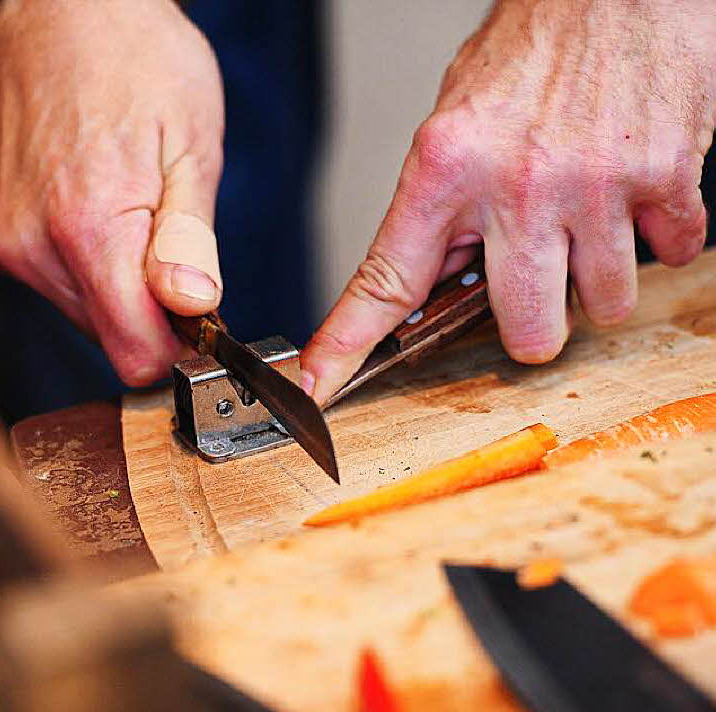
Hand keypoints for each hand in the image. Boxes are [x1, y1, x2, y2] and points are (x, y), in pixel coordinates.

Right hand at [0, 0, 224, 384]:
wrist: (57, 12)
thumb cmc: (134, 60)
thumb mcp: (191, 144)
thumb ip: (189, 239)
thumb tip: (193, 308)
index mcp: (88, 226)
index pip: (134, 351)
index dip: (178, 344)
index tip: (200, 315)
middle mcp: (34, 247)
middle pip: (110, 338)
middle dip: (149, 310)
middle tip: (169, 243)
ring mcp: (7, 244)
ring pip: (83, 315)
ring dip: (117, 286)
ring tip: (132, 212)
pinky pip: (56, 285)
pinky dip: (86, 267)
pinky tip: (98, 210)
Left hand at [302, 0, 715, 404]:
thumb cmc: (534, 44)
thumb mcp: (455, 120)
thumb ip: (444, 203)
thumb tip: (439, 276)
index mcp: (445, 171)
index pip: (386, 281)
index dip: (349, 343)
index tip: (322, 384)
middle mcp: (517, 189)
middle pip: (526, 332)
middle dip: (533, 323)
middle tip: (535, 282)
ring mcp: (593, 189)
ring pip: (603, 307)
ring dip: (596, 280)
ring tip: (589, 223)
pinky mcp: (664, 179)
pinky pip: (672, 255)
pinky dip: (661, 237)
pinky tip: (636, 196)